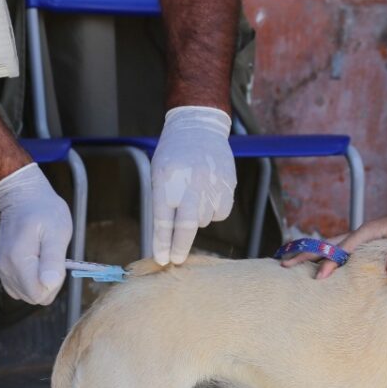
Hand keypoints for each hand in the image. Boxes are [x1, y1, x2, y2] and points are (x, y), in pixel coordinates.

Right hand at [0, 163, 72, 304]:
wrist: (22, 196)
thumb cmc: (44, 210)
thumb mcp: (57, 232)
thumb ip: (53, 261)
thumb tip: (49, 285)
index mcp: (19, 261)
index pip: (38, 295)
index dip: (54, 284)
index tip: (57, 263)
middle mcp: (5, 268)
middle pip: (33, 296)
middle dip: (48, 284)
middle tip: (52, 258)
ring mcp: (1, 268)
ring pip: (26, 293)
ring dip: (40, 281)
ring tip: (44, 256)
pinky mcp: (1, 267)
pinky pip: (19, 287)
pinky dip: (30, 279)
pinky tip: (36, 261)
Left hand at [151, 106, 236, 264]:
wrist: (199, 128)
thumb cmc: (174, 154)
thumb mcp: (158, 174)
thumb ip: (162, 203)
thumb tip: (166, 238)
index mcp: (167, 182)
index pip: (163, 220)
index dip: (162, 243)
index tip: (162, 259)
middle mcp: (190, 185)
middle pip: (186, 227)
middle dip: (180, 247)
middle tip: (176, 259)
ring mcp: (211, 186)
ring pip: (203, 221)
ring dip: (197, 218)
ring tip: (193, 195)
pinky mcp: (227, 187)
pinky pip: (220, 214)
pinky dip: (213, 211)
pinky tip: (208, 194)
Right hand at [281, 211, 386, 278]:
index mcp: (370, 230)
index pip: (345, 248)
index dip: (331, 262)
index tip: (319, 278)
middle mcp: (361, 233)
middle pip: (327, 244)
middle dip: (306, 254)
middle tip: (284, 266)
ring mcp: (360, 238)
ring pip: (329, 246)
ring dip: (309, 254)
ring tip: (287, 263)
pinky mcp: (363, 244)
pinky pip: (338, 250)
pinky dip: (322, 256)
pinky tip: (313, 264)